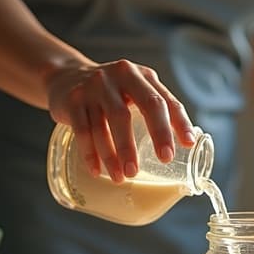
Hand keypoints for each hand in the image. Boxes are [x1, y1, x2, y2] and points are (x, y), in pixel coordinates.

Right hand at [46, 59, 194, 182]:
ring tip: (125, 177)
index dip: (179, 121)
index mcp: (141, 76)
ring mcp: (94, 87)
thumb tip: (187, 144)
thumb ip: (155, 108)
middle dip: (157, 134)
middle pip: (144, 105)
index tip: (188, 144)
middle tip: (165, 160)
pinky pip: (83, 130)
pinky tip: (97, 171)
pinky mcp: (72, 101)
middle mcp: (120, 76)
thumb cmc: (111, 92)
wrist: (65, 77)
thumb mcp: (134, 90)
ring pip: (110, 122)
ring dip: (118, 153)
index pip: (165, 99)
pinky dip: (91, 154)